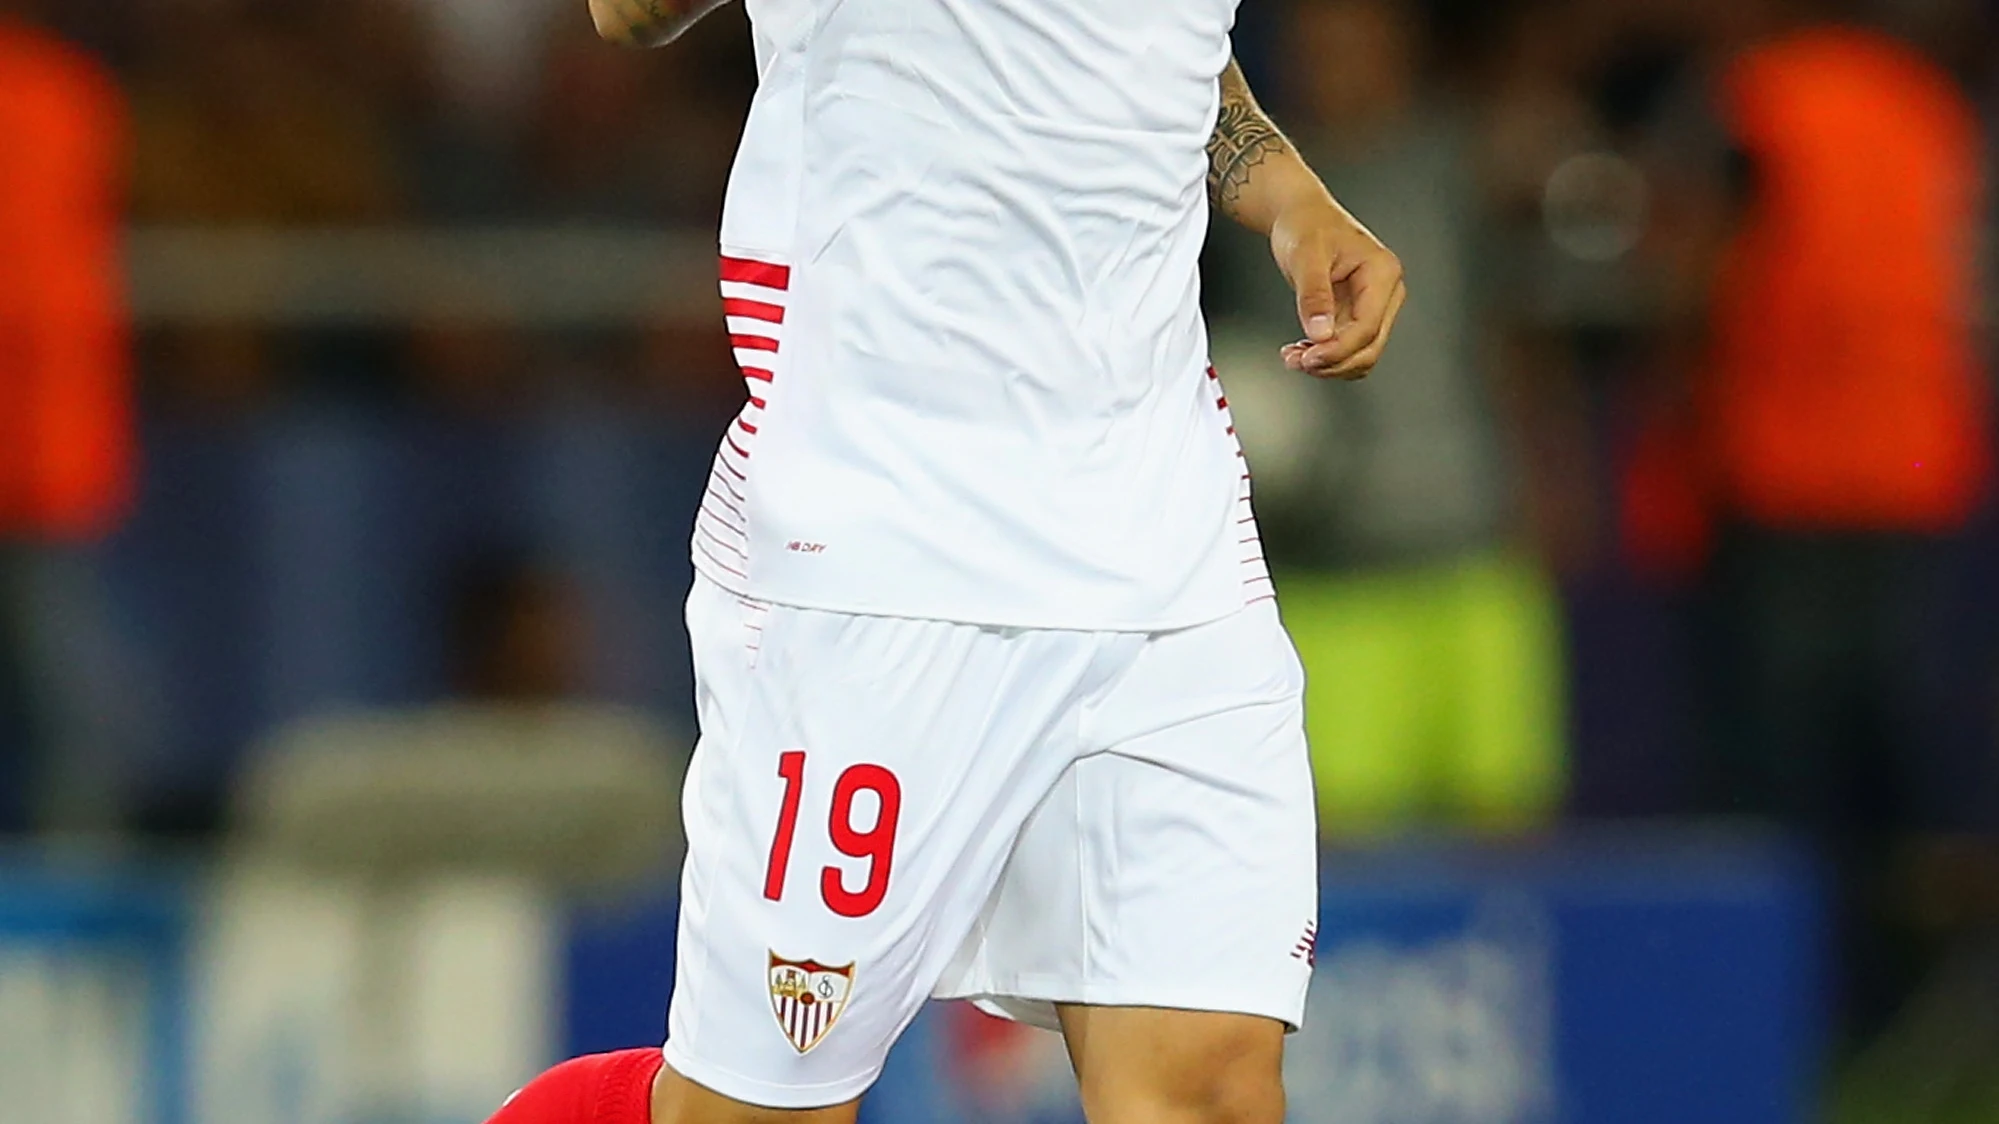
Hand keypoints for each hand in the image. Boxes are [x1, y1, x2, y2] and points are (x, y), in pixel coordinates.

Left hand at [1270, 199, 1405, 379]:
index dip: (1338, 349)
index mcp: (1382, 273)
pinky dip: (1327, 356)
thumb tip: (1321, 333)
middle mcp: (1384, 291)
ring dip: (1329, 364)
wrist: (1301, 215)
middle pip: (1369, 347)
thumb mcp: (1306, 257)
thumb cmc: (1307, 225)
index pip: (1368, 327)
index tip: (1309, 357)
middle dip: (1333, 362)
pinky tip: (1302, 351)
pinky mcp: (1356, 313)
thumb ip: (1314, 295)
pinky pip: (1348, 346)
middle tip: (1297, 361)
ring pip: (1360, 353)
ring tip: (1294, 357)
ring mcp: (1372, 305)